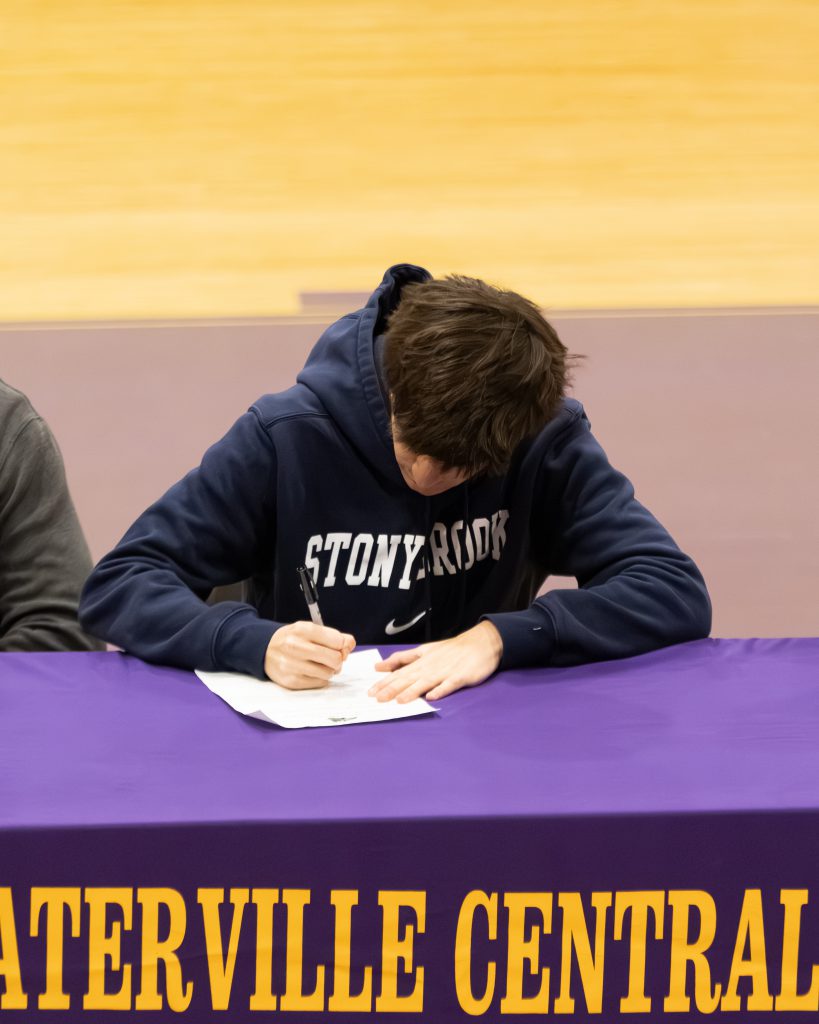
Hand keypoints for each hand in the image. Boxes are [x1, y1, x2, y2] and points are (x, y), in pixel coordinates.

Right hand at [265, 621, 355, 689]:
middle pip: (335, 658)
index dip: (343, 645)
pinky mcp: (292, 681)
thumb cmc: (292, 639)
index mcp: (303, 630)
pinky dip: (321, 678)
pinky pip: (320, 683)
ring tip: (321, 664)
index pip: (337, 641)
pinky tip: (312, 671)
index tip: (338, 646)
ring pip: (328, 673)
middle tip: (332, 657)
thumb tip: (350, 644)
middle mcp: (296, 647)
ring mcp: (292, 665)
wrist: (264, 650)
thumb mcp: (310, 629)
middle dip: (338, 659)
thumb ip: (333, 636)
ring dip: (329, 670)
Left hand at [368, 621, 502, 703]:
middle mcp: (430, 667)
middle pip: (409, 678)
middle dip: (392, 689)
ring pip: (426, 682)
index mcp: (421, 662)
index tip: (370, 692)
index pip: (398, 673)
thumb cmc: (451, 650)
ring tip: (400, 700)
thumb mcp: (424, 650)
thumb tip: (380, 666)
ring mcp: (445, 672)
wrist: (480, 643)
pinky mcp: (461, 677)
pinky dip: (441, 690)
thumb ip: (402, 659)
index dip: (384, 683)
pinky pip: (449, 684)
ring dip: (413, 691)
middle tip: (378, 699)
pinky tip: (432, 697)